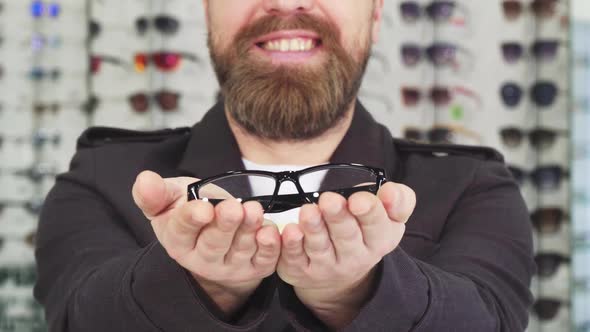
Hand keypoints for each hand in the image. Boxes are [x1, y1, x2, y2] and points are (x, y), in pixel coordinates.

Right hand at [132, 170, 280, 314]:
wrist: (218, 230)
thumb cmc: (193, 209)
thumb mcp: (171, 198)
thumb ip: (155, 192)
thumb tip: (144, 180)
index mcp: (178, 241)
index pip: (182, 231)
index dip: (191, 219)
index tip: (201, 208)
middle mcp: (203, 259)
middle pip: (214, 244)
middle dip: (224, 225)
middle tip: (232, 208)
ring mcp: (230, 265)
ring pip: (240, 249)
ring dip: (248, 230)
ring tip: (253, 210)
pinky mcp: (255, 267)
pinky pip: (265, 260)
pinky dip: (270, 247)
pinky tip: (270, 230)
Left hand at [276, 182, 415, 325]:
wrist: (342, 275)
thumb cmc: (364, 233)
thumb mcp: (389, 217)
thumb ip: (398, 200)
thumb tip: (390, 191)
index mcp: (379, 239)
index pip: (377, 225)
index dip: (369, 212)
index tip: (358, 200)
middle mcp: (354, 257)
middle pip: (346, 236)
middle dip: (338, 217)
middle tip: (329, 200)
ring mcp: (326, 266)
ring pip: (319, 247)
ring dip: (313, 228)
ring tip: (308, 211)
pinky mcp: (300, 270)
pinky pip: (294, 258)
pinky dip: (290, 244)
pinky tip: (288, 230)